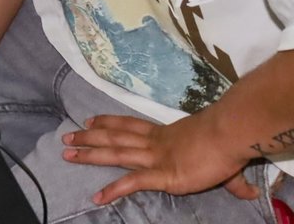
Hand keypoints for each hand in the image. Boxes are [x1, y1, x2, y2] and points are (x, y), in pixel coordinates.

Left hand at [64, 113, 257, 204]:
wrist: (228, 136)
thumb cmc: (226, 144)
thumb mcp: (225, 161)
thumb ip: (233, 180)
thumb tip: (250, 191)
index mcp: (165, 135)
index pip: (130, 126)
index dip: (109, 122)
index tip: (90, 120)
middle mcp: (154, 143)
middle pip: (114, 137)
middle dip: (89, 137)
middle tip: (66, 137)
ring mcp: (155, 158)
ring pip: (115, 154)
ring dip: (89, 155)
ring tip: (67, 154)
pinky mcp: (161, 175)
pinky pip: (132, 183)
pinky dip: (113, 190)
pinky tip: (97, 197)